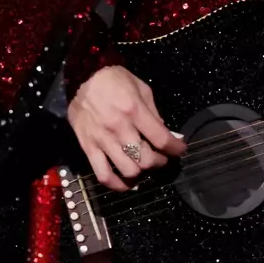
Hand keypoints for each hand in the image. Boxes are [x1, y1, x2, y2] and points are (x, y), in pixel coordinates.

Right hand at [69, 65, 186, 190]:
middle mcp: (120, 128)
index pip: (161, 139)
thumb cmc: (116, 80)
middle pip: (145, 159)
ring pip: (127, 170)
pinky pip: (103, 174)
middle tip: (162, 158)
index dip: (175, 149)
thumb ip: (154, 114)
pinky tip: (126, 184)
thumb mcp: (142, 89)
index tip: (180, 150)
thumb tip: (167, 134)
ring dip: (141, 173)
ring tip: (144, 166)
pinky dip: (117, 185)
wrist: (83, 77)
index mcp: (135, 111)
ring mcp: (103, 140)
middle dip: (160, 162)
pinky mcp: (88, 147)